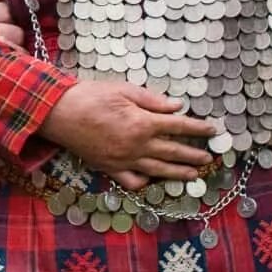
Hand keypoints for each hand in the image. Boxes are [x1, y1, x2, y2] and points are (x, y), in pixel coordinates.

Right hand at [40, 81, 216, 190]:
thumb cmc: (90, 96)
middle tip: (209, 158)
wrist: (58, 113)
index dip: (198, 128)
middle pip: (174, 151)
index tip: (213, 130)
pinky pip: (132, 180)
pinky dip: (145, 181)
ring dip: (179, 172)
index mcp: (144, 123)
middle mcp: (138, 146)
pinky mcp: (110, 168)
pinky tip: (152, 179)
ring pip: (159, 169)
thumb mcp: (124, 90)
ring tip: (193, 174)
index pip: (180, 126)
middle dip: (194, 154)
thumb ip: (153, 100)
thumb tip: (177, 106)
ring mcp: (124, 160)